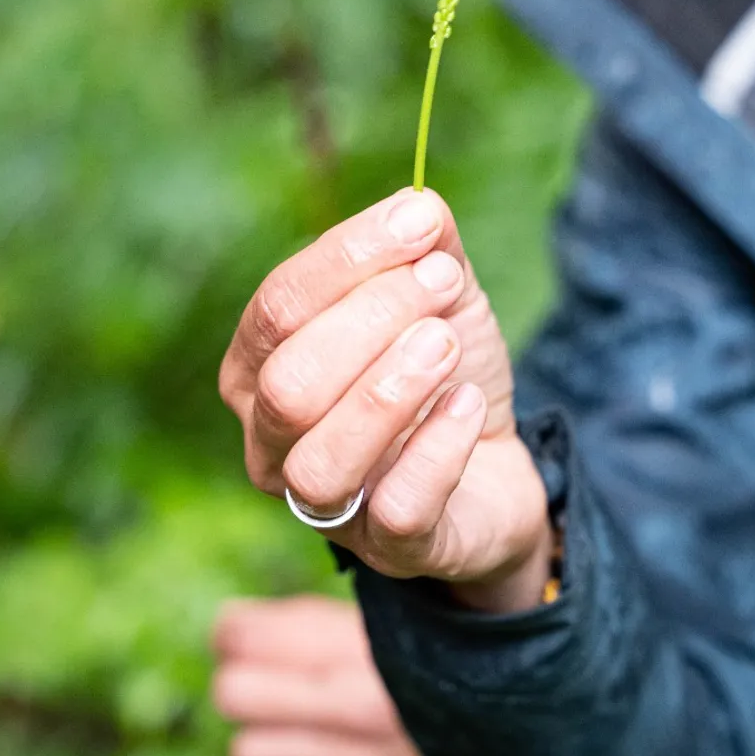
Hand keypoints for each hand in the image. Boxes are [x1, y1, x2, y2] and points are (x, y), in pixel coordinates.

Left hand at [214, 596, 448, 755]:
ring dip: (267, 735)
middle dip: (246, 681)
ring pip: (251, 753)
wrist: (528, 725)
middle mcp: (354, 716)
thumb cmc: (455, 657)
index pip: (240, 640)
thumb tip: (229, 630)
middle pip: (235, 695)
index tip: (246, 633)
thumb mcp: (397, 620)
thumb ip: (320, 623)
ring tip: (299, 721)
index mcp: (363, 655)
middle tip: (268, 677)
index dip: (239, 633)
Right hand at [220, 188, 553, 612]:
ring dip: (393, 390)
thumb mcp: (437, 298)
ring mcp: (325, 506)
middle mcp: (271, 442)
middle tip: (445, 285)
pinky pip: (397, 507)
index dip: (348, 258)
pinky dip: (437, 448)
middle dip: (373, 320)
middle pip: (291, 383)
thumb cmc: (440, 374)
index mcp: (260, 368)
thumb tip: (420, 206)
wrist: (494, 463)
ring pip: (323, 461)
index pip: (277, 306)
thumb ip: (424, 248)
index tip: (420, 223)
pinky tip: (468, 407)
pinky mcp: (391, 548)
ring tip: (447, 347)